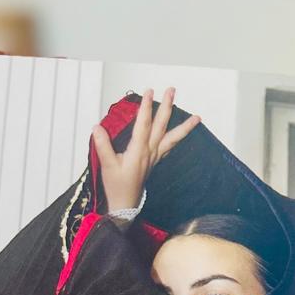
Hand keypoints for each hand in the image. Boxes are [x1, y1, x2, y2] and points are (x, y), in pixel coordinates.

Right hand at [91, 88, 200, 214]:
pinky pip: (169, 147)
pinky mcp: (154, 161)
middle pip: (161, 125)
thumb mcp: (107, 165)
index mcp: (138, 150)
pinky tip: (182, 134)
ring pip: (172, 138)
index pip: (143, 123)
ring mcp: (154, 157)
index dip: (146, 107)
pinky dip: (177, 139)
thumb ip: (103, 145)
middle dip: (167, 107)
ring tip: (197, 117)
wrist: (125, 204)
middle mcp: (150, 152)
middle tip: (172, 90)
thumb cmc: (116, 186)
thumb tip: (97, 127)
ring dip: (184, 126)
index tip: (148, 92)